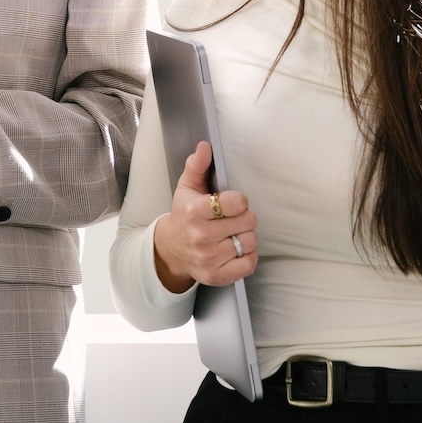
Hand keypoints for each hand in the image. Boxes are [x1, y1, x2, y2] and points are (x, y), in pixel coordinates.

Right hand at [152, 141, 257, 295]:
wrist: (171, 250)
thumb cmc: (183, 215)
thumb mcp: (186, 187)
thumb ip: (197, 165)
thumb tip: (205, 146)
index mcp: (194, 211)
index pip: (236, 203)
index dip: (239, 200)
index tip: (232, 202)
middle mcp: (201, 236)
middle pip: (248, 222)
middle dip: (244, 217)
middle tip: (233, 218)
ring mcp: (209, 258)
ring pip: (250, 242)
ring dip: (246, 236)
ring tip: (233, 233)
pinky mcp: (216, 275)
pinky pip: (249, 264)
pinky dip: (248, 256)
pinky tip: (237, 249)